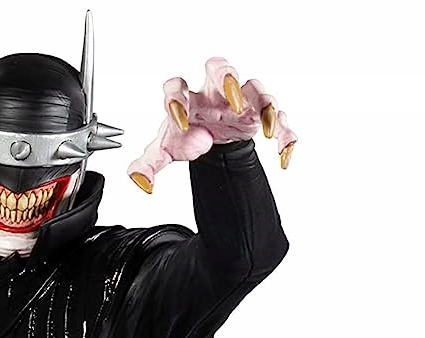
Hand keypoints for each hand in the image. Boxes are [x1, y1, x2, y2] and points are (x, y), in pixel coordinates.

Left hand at [127, 57, 296, 192]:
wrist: (211, 138)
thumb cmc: (188, 134)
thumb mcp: (165, 150)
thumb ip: (148, 165)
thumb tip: (140, 182)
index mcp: (187, 98)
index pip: (177, 87)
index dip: (176, 100)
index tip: (178, 120)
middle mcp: (213, 93)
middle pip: (219, 68)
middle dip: (227, 77)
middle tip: (231, 98)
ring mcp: (239, 100)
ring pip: (254, 86)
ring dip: (263, 102)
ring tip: (266, 125)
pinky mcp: (258, 114)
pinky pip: (278, 116)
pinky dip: (284, 132)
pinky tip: (283, 151)